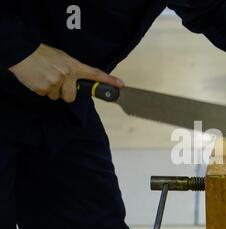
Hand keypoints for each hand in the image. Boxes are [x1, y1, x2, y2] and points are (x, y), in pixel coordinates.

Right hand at [8, 44, 123, 102]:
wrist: (23, 53)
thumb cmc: (43, 55)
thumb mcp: (63, 59)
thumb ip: (73, 70)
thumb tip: (79, 82)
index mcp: (74, 66)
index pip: (95, 74)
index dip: (108, 80)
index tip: (121, 85)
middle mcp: (67, 75)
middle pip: (72, 97)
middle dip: (65, 93)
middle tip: (56, 81)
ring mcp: (56, 82)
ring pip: (57, 97)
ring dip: (51, 90)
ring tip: (45, 76)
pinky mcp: (44, 88)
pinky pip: (46, 96)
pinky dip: (42, 90)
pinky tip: (38, 79)